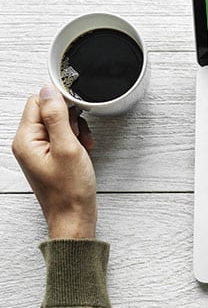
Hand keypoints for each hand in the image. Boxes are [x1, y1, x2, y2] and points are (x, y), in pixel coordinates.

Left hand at [12, 84, 96, 238]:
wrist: (74, 217)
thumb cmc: (70, 190)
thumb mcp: (67, 147)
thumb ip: (56, 116)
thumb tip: (48, 90)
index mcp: (25, 140)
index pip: (38, 102)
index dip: (60, 103)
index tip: (77, 112)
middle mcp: (27, 144)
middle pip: (48, 111)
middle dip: (70, 119)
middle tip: (79, 136)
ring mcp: (38, 151)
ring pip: (58, 124)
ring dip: (75, 130)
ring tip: (82, 146)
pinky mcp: (49, 157)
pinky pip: (62, 137)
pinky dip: (75, 140)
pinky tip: (82, 150)